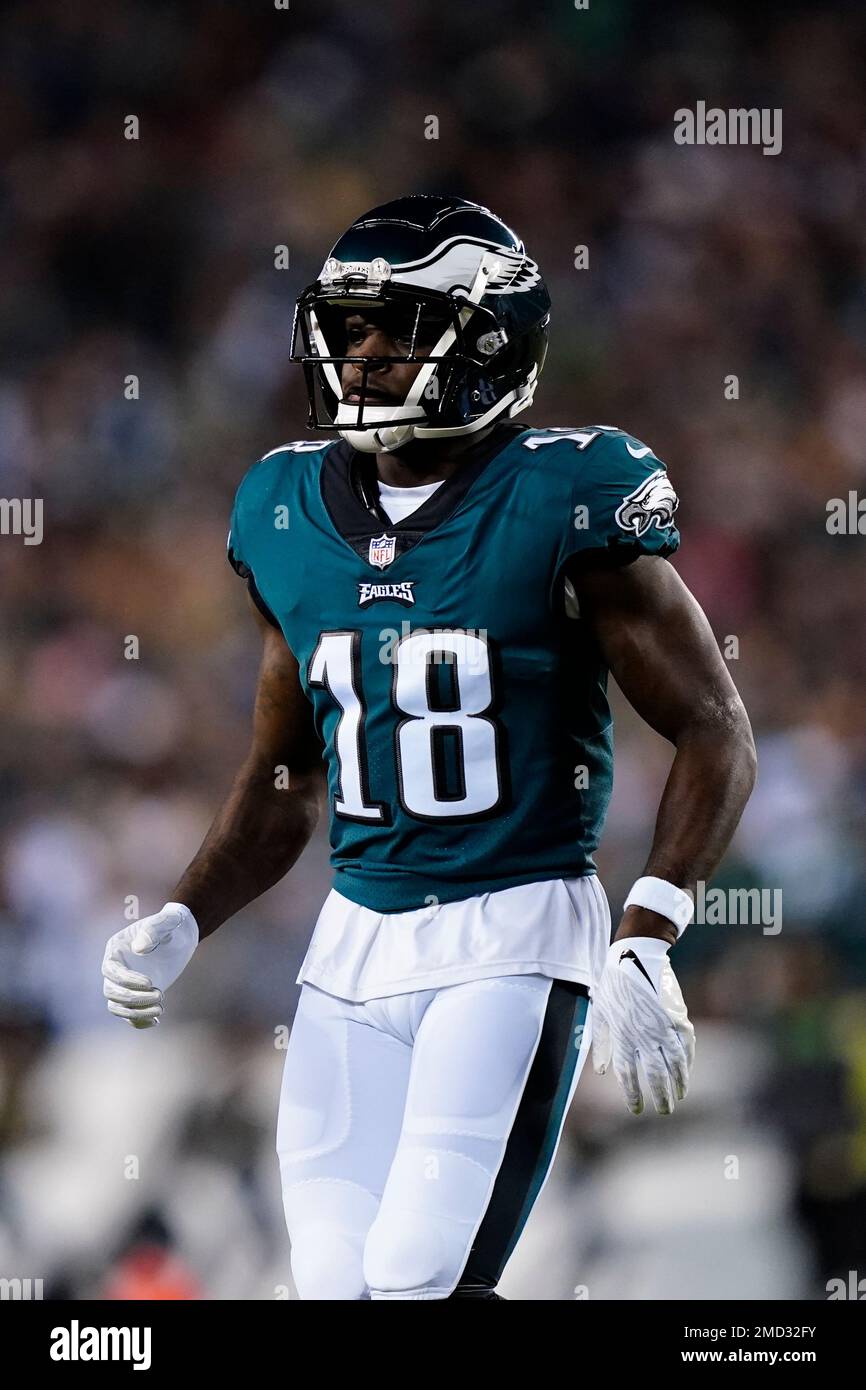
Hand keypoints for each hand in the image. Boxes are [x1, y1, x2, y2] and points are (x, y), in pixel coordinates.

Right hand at [102, 903, 198, 1028]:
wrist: (181, 936)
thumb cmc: (172, 925)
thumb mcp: (167, 922)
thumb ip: (153, 930)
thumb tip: (139, 948)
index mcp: (116, 949)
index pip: (111, 971)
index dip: (127, 980)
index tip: (150, 983)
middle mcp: (116, 968)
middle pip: (111, 991)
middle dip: (133, 998)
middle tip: (160, 994)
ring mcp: (125, 984)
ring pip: (117, 1006)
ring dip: (135, 1012)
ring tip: (160, 1009)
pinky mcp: (136, 995)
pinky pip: (129, 1014)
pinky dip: (139, 1021)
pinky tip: (155, 1021)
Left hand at [591, 935, 694, 1114]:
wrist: (635, 954)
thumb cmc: (613, 984)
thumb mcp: (601, 1013)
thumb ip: (602, 1044)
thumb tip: (602, 1071)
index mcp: (622, 1035)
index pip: (628, 1074)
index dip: (633, 1094)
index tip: (636, 1109)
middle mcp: (643, 1034)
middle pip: (654, 1074)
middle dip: (660, 1096)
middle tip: (665, 1111)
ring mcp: (663, 1026)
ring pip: (674, 1063)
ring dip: (678, 1083)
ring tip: (680, 1096)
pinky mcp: (678, 1016)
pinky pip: (687, 1045)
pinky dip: (688, 1061)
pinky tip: (687, 1071)